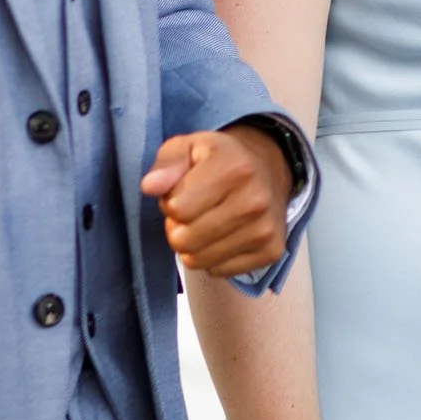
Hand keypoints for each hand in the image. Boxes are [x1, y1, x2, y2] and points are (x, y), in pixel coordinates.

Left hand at [139, 127, 291, 278]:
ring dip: (193, 245)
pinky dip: (212, 258)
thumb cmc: (219, 160)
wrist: (267, 170)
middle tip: (191, 211)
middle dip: (178, 227)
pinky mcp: (271, 252)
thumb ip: (165, 164)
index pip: (176, 209)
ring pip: (198, 260)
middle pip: (184, 240)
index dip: (170, 202)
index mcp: (234, 168)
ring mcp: (265, 230)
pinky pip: (218, 271)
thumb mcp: (188, 147)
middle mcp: (255, 201)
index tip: (183, 192)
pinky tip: (223, 235)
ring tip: (205, 222)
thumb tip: (149, 187)